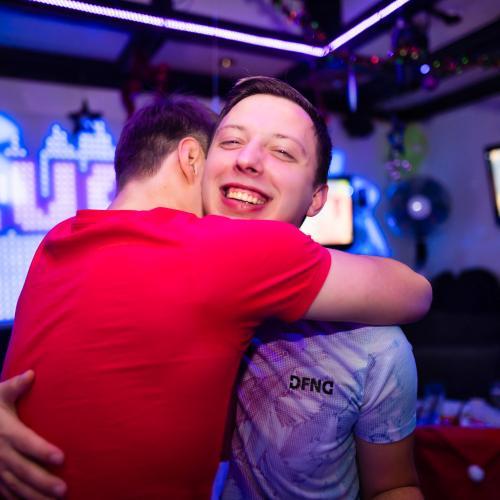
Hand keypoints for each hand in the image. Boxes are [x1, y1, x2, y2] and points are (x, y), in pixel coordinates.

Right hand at [0, 371, 66, 498]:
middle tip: (64, 490)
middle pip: (23, 470)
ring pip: (15, 487)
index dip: (42, 451)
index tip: (61, 458)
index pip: (26, 443)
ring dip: (35, 496)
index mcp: (6, 432)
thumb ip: (15, 386)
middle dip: (43, 481)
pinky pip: (6, 494)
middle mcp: (0, 453)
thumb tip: (31, 374)